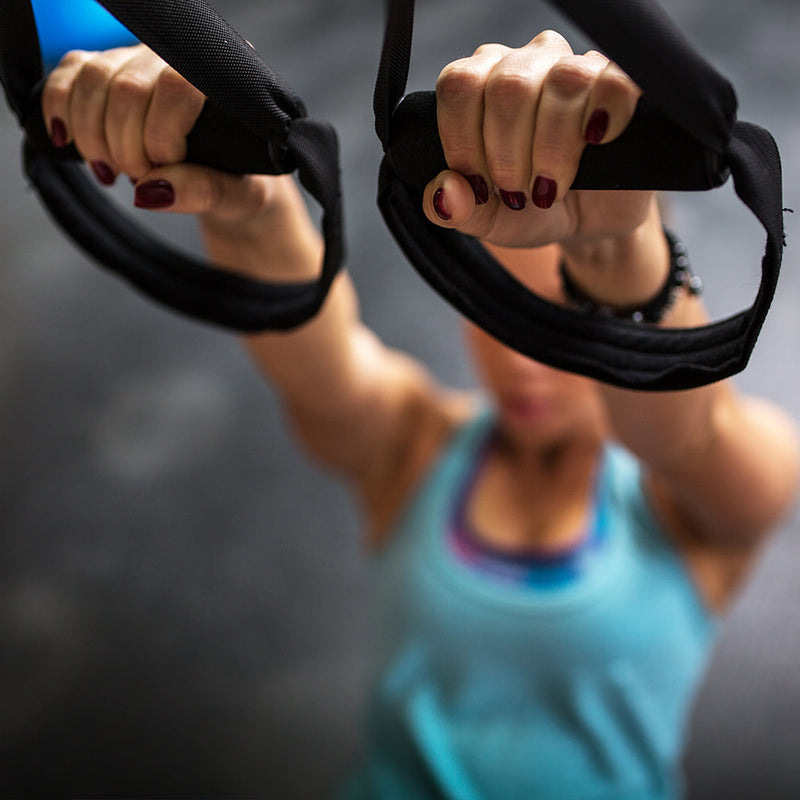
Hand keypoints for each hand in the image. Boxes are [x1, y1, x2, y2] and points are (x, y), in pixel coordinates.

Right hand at [41, 45, 319, 278]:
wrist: (232, 187)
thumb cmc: (243, 186)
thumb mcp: (239, 197)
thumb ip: (204, 192)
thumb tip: (149, 191)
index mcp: (222, 82)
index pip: (176, 85)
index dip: (159, 134)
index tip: (165, 169)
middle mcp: (179, 60)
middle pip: (126, 85)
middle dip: (124, 146)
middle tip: (140, 179)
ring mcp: (140, 63)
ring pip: (92, 78)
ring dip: (93, 136)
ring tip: (115, 172)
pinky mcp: (109, 75)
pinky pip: (69, 75)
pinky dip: (61, 110)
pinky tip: (70, 144)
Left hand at [422, 31, 653, 248]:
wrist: (586, 223)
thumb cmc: (531, 209)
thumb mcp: (486, 220)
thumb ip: (455, 210)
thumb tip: (445, 192)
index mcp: (482, 83)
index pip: (460, 85)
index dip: (465, 141)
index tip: (480, 185)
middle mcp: (527, 63)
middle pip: (508, 86)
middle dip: (509, 154)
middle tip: (518, 192)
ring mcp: (578, 68)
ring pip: (563, 83)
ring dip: (553, 149)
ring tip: (551, 188)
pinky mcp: (624, 86)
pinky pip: (617, 81)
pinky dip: (605, 115)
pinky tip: (595, 143)